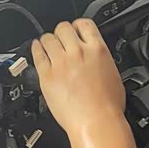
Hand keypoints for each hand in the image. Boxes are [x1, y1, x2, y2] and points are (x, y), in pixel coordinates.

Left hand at [31, 20, 124, 136]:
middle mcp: (78, 52)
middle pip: (63, 28)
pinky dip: (35, 49)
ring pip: (48, 38)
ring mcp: (61, 63)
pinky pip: (37, 55)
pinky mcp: (47, 76)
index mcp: (97, 50)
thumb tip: (94, 58)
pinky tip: (36, 49)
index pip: (84, 24)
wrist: (96, 123)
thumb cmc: (108, 107)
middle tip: (60, 40)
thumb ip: (100, 60)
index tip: (75, 30)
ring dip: (48, 40)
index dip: (77, 25)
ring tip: (47, 45)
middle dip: (62, 33)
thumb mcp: (113, 74)